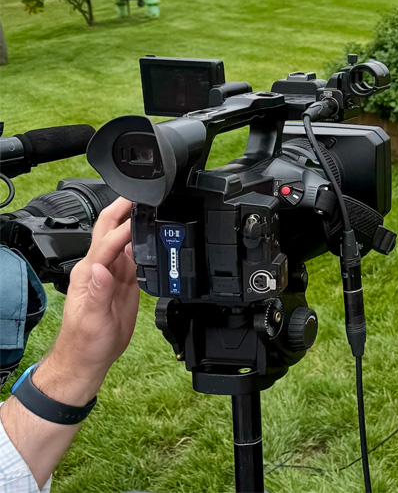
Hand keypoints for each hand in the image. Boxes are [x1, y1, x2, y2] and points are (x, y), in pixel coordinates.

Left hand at [40, 198, 138, 400]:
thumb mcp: (91, 320)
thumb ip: (96, 292)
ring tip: (156, 206)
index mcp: (88, 273)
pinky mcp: (124, 280)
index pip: (107, 242)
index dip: (124, 226)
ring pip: (124, 237)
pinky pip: (135, 254)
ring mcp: (112, 272)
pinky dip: (146, 240)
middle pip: (109, 228)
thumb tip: (100, 267)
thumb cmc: (86, 342)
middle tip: (143, 192)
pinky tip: (158, 234)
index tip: (143, 213)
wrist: (89, 359)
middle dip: (123, 207)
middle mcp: (98, 267)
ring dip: (137, 220)